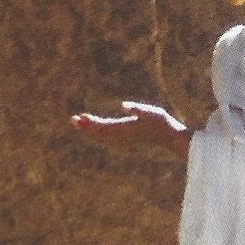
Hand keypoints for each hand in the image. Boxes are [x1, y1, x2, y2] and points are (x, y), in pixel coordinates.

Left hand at [70, 100, 190, 152]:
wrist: (172, 139)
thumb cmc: (162, 123)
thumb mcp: (151, 112)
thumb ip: (137, 109)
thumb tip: (123, 105)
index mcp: (125, 128)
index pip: (103, 126)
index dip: (91, 123)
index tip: (80, 117)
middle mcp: (122, 134)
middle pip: (100, 132)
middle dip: (86, 127)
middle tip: (72, 120)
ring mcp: (125, 136)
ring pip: (103, 135)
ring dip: (91, 129)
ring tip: (79, 122)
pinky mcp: (128, 135)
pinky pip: (109, 135)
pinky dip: (99, 131)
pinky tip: (96, 128)